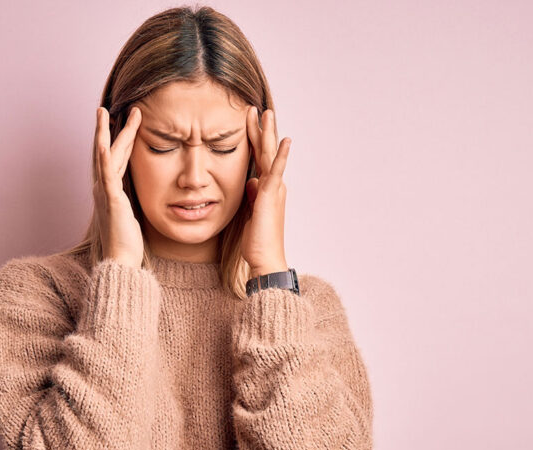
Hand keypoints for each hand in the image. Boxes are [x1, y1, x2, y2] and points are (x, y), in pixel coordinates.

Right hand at [93, 106, 142, 265]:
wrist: (120, 261)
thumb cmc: (126, 243)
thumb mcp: (131, 215)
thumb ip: (130, 202)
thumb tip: (137, 195)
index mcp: (111, 191)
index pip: (116, 159)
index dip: (120, 140)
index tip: (126, 122)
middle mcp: (103, 188)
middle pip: (108, 152)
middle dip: (113, 128)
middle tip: (115, 107)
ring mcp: (105, 193)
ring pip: (104, 156)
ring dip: (104, 132)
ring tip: (104, 112)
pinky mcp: (111, 200)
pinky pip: (106, 174)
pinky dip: (102, 156)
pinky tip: (101, 141)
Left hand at [242, 106, 290, 276]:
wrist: (265, 258)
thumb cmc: (257, 241)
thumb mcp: (249, 212)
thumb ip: (251, 195)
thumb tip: (250, 181)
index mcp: (266, 188)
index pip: (259, 158)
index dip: (253, 139)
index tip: (247, 122)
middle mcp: (273, 185)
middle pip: (266, 151)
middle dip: (261, 129)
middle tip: (256, 108)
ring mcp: (274, 189)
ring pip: (270, 155)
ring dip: (269, 133)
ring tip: (267, 113)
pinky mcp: (271, 195)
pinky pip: (277, 171)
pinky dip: (282, 155)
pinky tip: (285, 140)